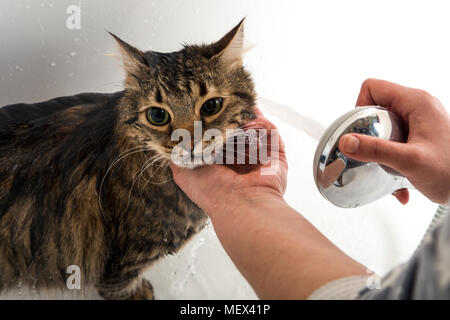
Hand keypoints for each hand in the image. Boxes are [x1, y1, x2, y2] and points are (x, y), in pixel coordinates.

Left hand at [170, 109, 287, 217]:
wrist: (239, 204)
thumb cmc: (211, 190)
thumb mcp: (183, 170)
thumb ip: (179, 153)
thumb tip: (177, 137)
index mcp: (220, 166)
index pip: (218, 139)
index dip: (214, 124)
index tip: (209, 110)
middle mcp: (240, 162)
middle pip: (238, 131)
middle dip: (232, 117)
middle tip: (226, 103)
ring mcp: (260, 158)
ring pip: (254, 130)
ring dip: (247, 117)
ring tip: (239, 107)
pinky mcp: (276, 156)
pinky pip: (271, 133)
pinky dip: (262, 123)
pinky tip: (252, 117)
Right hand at [339, 79, 449, 204]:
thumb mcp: (410, 161)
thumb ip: (376, 150)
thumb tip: (347, 142)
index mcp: (416, 102)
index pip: (372, 88)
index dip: (359, 108)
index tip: (359, 131)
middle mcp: (417, 107)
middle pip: (374, 108)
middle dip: (368, 134)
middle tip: (372, 152)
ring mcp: (418, 121)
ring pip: (382, 127)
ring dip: (379, 150)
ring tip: (387, 166)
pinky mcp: (418, 136)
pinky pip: (392, 141)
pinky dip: (389, 160)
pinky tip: (396, 178)